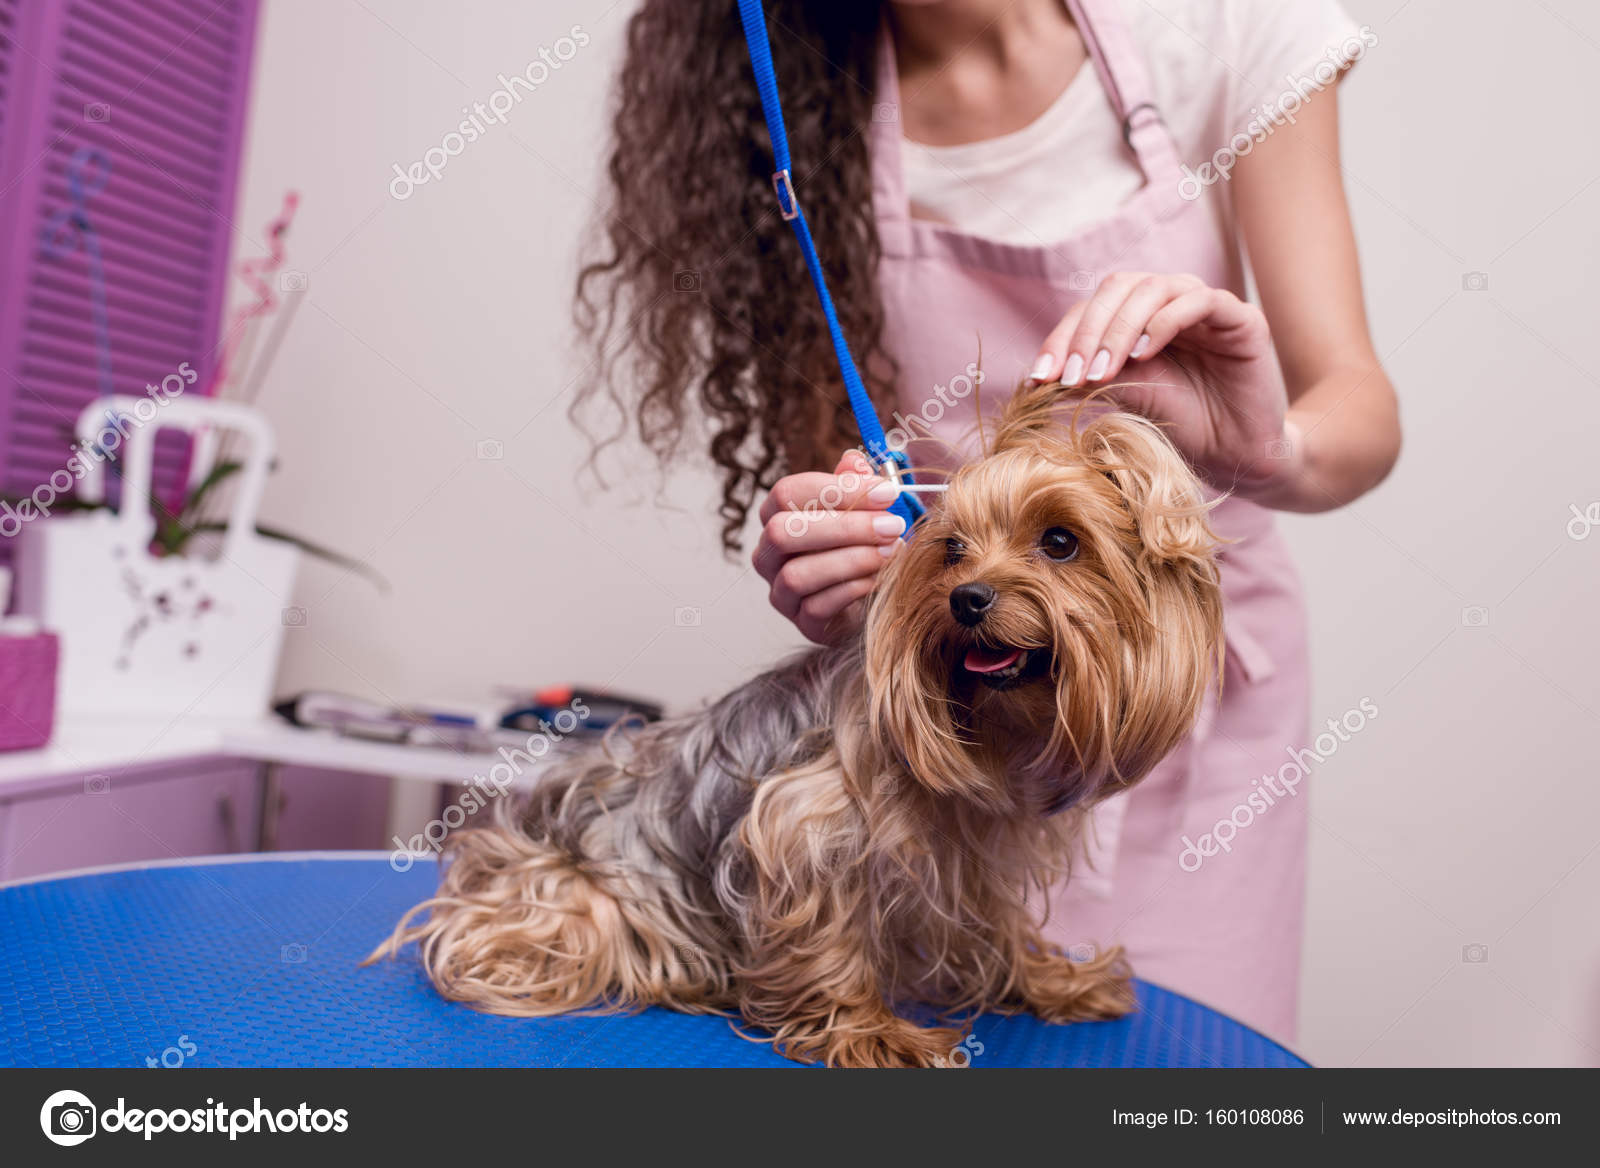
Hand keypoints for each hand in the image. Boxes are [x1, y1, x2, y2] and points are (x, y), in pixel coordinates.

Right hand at [753, 451, 906, 643]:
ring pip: (797, 574)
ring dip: (851, 560)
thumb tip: (854, 461)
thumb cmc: (861, 543)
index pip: (787, 492)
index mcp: (776, 516)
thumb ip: (855, 483)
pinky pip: (817, 607)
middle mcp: (768, 554)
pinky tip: (880, 577)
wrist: (873, 595)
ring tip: (891, 550)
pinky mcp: (802, 624)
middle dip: (843, 527)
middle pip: (783, 532)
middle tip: (892, 524)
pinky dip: (853, 589)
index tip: (885, 491)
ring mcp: (780, 592)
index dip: (836, 489)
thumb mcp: (862, 507)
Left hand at [1028, 272, 1293, 496]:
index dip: (1062, 337)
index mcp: (1139, 316)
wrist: (1236, 453)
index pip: (1091, 308)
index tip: (1040, 377)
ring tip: (1104, 370)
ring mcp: (1205, 305)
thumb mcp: (1127, 397)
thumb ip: (1093, 376)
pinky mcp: (1240, 317)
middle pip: (1116, 288)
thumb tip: (1040, 375)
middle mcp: (1170, 301)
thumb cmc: (1183, 424)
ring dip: (1118, 328)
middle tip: (1072, 375)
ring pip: (1151, 288)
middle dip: (1087, 332)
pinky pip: (1198, 301)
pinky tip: (1144, 354)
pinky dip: (1163, 322)